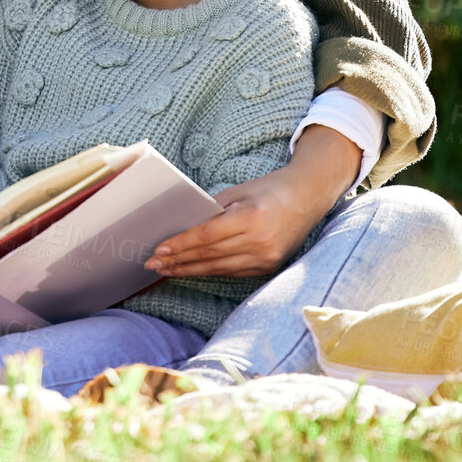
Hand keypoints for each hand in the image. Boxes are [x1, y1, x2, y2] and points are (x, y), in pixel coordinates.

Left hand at [144, 129, 359, 278]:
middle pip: (209, 255)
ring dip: (190, 270)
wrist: (308, 197)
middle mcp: (260, 242)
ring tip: (167, 271)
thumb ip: (213, 209)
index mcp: (251, 218)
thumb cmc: (270, 189)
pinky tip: (193, 270)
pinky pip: (233, 271)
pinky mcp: (269, 267)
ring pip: (219, 268)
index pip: (206, 236)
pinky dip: (210, 271)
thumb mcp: (239, 191)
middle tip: (152, 265)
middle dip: (178, 261)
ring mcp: (266, 258)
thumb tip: (184, 227)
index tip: (157, 250)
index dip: (180, 245)